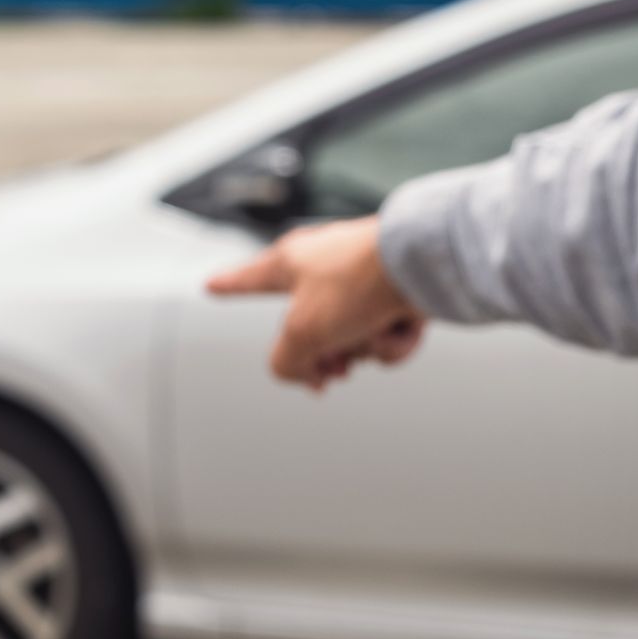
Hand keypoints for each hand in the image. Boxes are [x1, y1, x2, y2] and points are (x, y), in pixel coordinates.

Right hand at [205, 216, 426, 391]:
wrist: (426, 266)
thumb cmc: (359, 283)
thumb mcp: (301, 333)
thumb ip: (284, 362)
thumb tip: (303, 372)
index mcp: (291, 264)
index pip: (249, 280)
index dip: (229, 286)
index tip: (212, 285)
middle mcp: (325, 268)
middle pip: (308, 331)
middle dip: (323, 357)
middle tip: (331, 374)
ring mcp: (364, 281)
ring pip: (350, 338)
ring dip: (362, 351)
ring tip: (372, 339)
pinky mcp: (398, 292)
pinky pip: (385, 335)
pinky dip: (394, 341)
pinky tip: (402, 327)